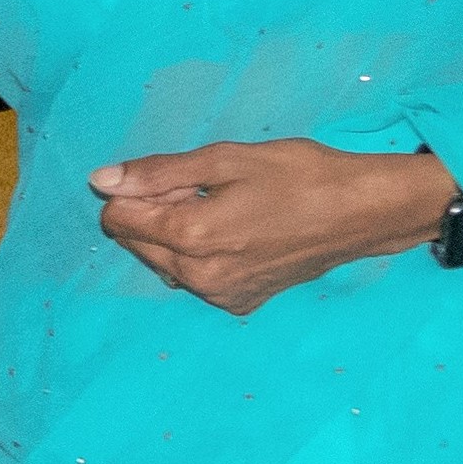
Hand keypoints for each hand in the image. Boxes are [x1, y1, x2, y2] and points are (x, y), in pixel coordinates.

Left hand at [90, 139, 455, 314]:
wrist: (362, 213)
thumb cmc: (300, 175)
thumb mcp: (226, 160)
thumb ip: (159, 172)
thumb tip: (100, 181)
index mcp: (190, 237)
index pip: (117, 218)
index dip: (137, 189)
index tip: (180, 178)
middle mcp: (197, 277)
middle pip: (136, 242)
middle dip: (154, 212)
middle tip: (205, 190)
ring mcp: (219, 296)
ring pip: (163, 262)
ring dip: (176, 234)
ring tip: (226, 210)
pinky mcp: (238, 304)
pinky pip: (194, 279)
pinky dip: (201, 256)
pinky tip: (239, 235)